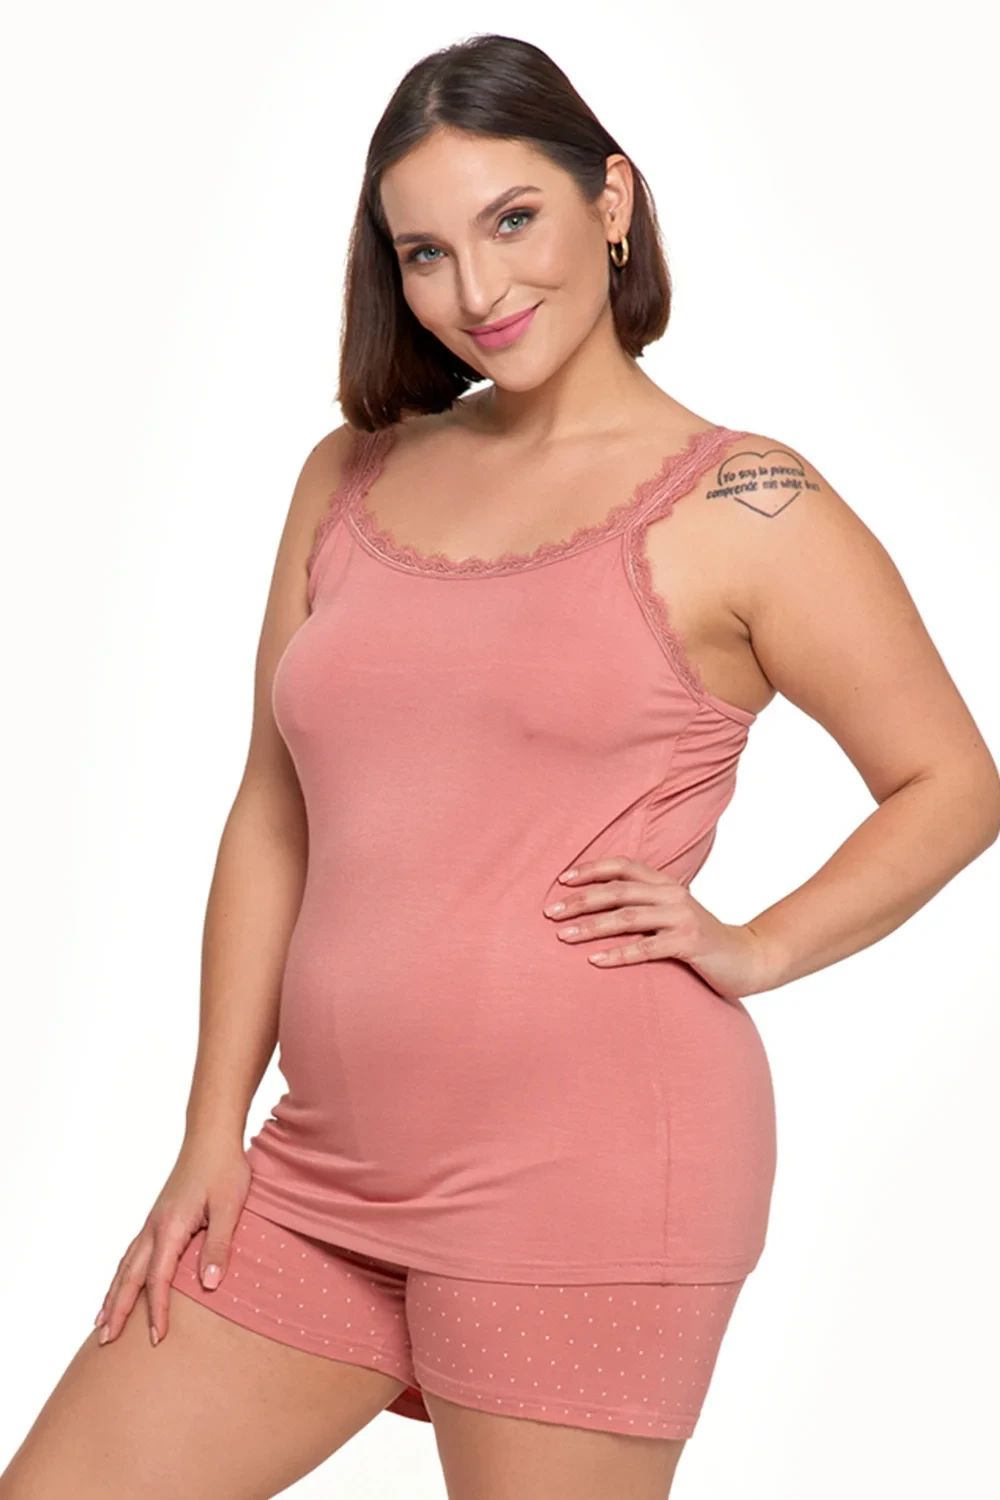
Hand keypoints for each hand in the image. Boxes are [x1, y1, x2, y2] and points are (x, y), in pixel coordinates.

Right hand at [92, 1135, 250, 1348]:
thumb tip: (210, 1285)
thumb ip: (219, 1245)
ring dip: (113, 1295)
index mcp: (170, 1227)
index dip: (157, 1311)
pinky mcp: (157, 1218)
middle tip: (104, 1342)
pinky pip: (131, 1253)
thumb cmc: (224, 1169)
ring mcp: (152, 1222)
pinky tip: (120, 1284)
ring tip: (100, 1323)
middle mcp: (154, 1227)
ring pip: (125, 1265)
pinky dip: (121, 1274)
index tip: (157, 1338)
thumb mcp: (230, 1207)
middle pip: (130, 1276)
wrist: (211, 1137)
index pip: (158, 1279)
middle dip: (118, 1310)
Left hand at [543, 855, 771, 1000]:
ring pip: (627, 917)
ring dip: (591, 927)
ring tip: (564, 936)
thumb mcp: (672, 914)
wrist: (747, 958)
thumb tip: (597, 906)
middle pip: (618, 890)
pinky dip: (618, 954)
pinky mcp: (690, 943)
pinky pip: (647, 948)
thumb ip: (644, 905)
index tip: (560, 881)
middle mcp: (672, 894)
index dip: (591, 870)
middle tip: (551, 913)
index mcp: (665, 883)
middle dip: (581, 900)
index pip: (623, 866)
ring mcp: (682, 917)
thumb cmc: (699, 938)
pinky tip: (595, 961)